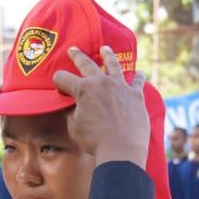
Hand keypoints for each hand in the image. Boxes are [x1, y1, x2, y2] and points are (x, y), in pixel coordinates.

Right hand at [52, 46, 148, 168]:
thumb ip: (71, 113)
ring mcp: (121, 86)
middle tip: (72, 50)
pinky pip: (137, 81)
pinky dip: (138, 77)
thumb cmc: (95, 141)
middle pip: (86, 63)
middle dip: (77, 56)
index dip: (58, 82)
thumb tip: (71, 106)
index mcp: (83, 89)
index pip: (63, 78)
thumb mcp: (74, 127)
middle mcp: (102, 82)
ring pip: (114, 64)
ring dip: (108, 55)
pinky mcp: (136, 95)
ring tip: (105, 48)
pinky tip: (140, 73)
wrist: (122, 150)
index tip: (58, 87)